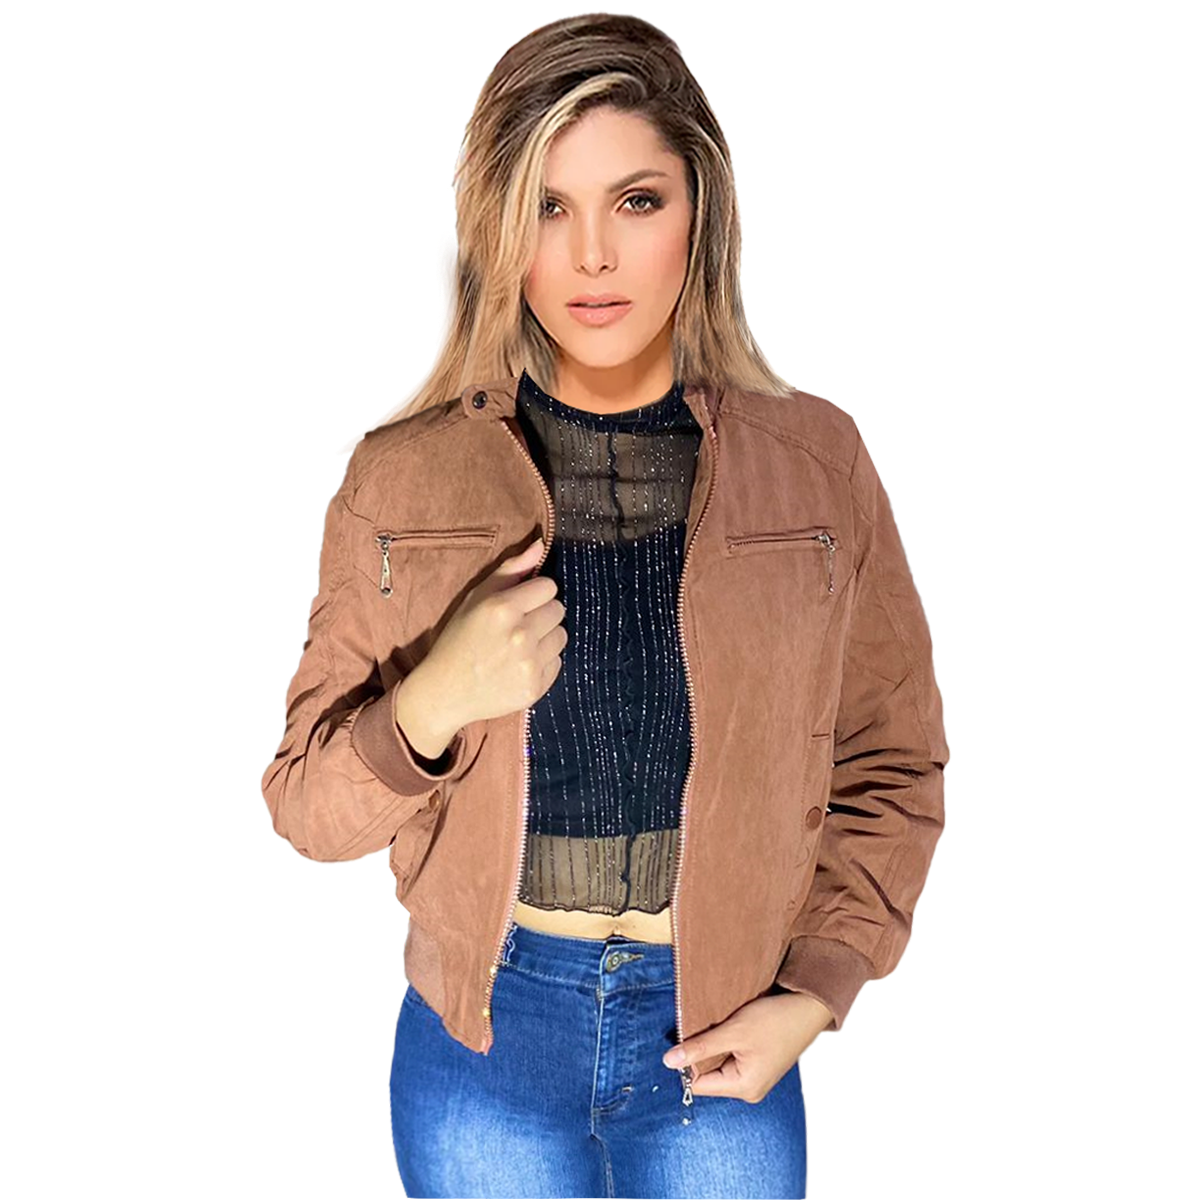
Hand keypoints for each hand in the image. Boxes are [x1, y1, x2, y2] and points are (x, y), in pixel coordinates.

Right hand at [421, 538, 566, 726]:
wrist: (445, 692)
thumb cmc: (458, 639)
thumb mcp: (475, 598)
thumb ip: (510, 569)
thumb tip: (541, 545)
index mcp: (503, 608)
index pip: (549, 587)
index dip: (535, 593)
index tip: (520, 603)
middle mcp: (519, 635)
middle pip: (558, 610)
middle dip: (542, 614)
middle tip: (519, 626)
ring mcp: (528, 664)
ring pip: (561, 637)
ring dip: (545, 638)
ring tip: (519, 646)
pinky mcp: (534, 687)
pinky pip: (557, 663)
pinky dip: (543, 663)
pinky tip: (519, 665)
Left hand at [661, 992, 832, 1102]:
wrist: (808, 1007)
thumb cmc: (774, 1020)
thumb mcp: (733, 1032)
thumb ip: (700, 1048)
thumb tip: (668, 1061)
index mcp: (743, 1088)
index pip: (698, 1083)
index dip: (688, 1060)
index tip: (687, 1036)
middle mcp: (749, 1090)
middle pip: (708, 1075)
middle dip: (702, 1051)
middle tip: (709, 1027)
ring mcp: (755, 1078)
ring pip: (719, 1064)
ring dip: (715, 1045)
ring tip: (724, 1026)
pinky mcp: (758, 1066)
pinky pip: (731, 1059)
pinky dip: (727, 1043)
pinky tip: (732, 1028)